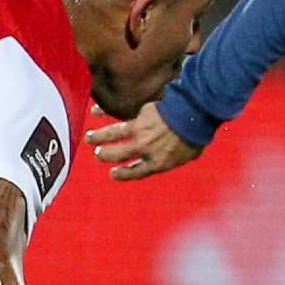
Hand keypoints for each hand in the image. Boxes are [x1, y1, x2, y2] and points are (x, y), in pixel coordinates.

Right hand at [86, 102, 202, 180]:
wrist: (195, 114)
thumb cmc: (197, 135)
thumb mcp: (188, 154)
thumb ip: (175, 156)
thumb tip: (173, 153)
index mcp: (158, 163)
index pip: (136, 172)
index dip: (123, 174)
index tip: (113, 174)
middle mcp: (144, 149)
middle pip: (117, 154)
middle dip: (105, 155)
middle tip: (97, 154)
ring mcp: (140, 132)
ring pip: (112, 135)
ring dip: (98, 136)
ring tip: (88, 137)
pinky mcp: (140, 116)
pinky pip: (119, 115)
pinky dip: (105, 112)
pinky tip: (96, 110)